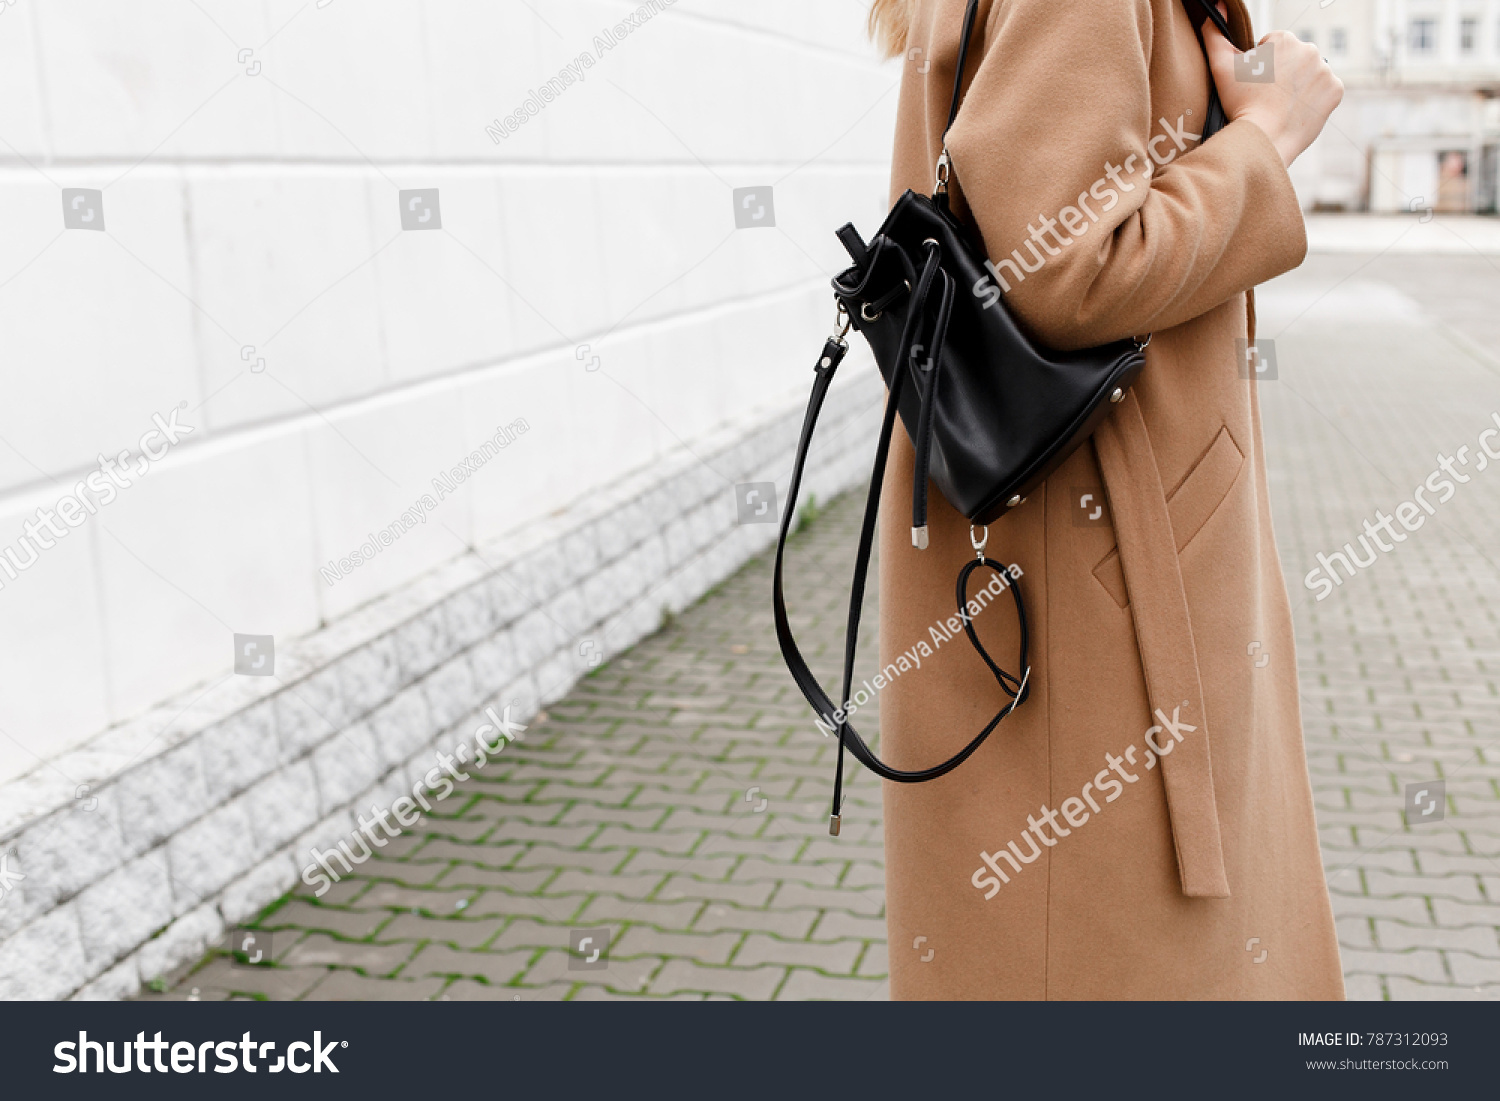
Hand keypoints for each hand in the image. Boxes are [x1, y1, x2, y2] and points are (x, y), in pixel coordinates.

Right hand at [1203, 5, 1342, 167]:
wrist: (1264, 140)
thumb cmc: (1240, 104)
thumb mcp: (1220, 67)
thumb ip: (1215, 35)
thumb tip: (1217, 8)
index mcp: (1285, 39)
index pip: (1272, 49)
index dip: (1260, 68)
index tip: (1255, 85)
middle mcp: (1310, 48)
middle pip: (1293, 60)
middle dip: (1281, 74)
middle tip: (1266, 97)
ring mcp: (1326, 70)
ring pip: (1309, 75)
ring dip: (1298, 86)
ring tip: (1280, 106)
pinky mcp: (1336, 90)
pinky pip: (1325, 91)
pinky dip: (1313, 100)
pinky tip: (1297, 111)